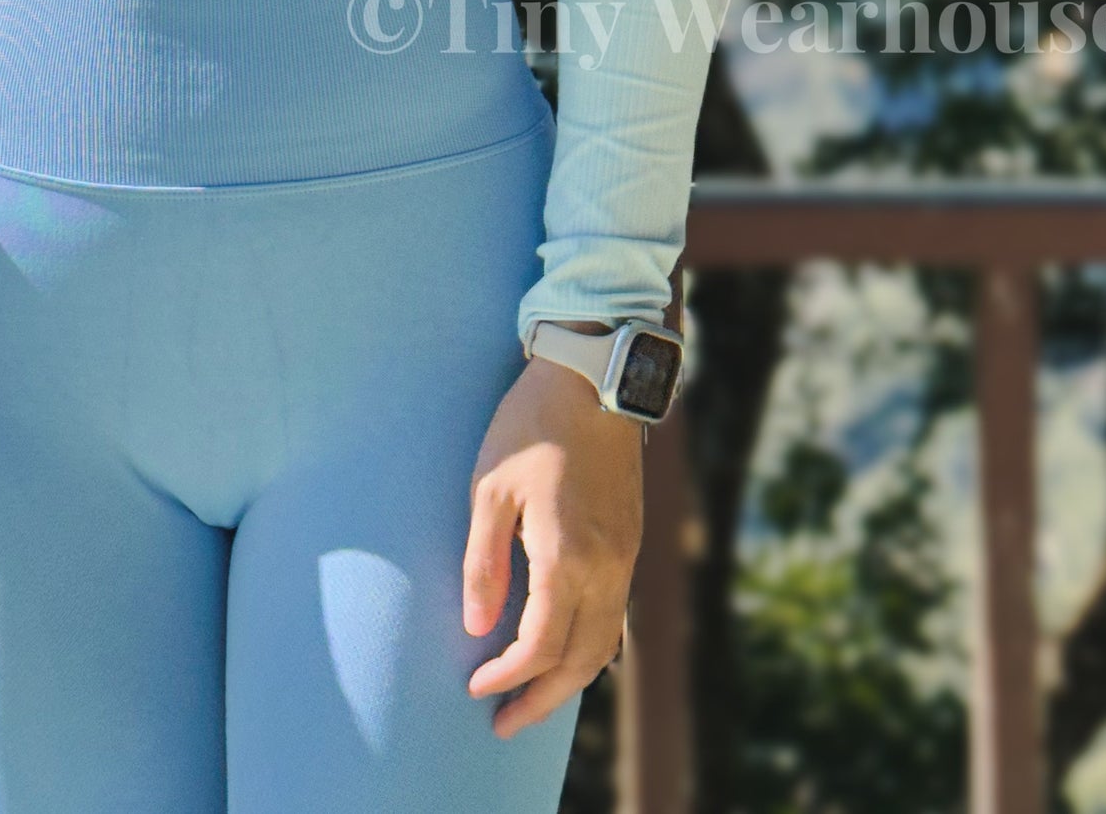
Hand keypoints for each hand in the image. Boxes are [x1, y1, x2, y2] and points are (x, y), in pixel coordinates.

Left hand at [463, 351, 642, 737]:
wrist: (593, 381)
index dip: (507, 677)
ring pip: (605, 644)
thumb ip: (484, 563)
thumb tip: (476, 626)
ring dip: (569, 680)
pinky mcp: (630, 542)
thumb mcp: (489, 490)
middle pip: (580, 661)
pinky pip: (615, 615)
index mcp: (568, 557)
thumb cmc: (531, 427)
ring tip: (531, 698)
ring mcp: (625, 556)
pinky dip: (590, 647)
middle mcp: (606, 567)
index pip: (540, 645)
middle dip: (541, 700)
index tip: (476, 688)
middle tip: (503, 723)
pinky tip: (563, 649)